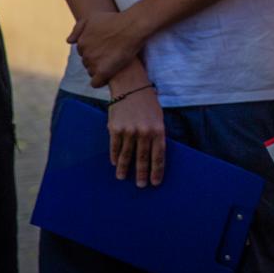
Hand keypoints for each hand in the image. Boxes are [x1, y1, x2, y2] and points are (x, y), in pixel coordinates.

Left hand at [69, 10, 147, 87]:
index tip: (105, 48)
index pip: (83, 52)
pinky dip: (102, 81)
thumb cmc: (115, 20)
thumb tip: (69, 42)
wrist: (132, 26)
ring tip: (113, 62)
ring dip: (100, 69)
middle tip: (111, 54)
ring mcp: (93, 63)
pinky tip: (110, 75)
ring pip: (91, 72)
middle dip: (97, 59)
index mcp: (81, 42)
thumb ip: (78, 29)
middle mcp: (85, 53)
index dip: (95, 51)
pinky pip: (96, 83)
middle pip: (87, 62)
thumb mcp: (92, 18)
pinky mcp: (103, 71)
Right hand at [107, 70, 164, 187]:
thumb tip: (154, 156)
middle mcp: (144, 132)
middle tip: (141, 186)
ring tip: (123, 178)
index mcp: (158, 130)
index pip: (158, 156)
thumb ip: (156, 135)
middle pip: (142, 159)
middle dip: (142, 174)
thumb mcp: (158, 118)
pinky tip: (115, 164)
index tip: (155, 183)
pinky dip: (115, 157)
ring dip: (124, 169)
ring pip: (126, 156)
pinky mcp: (115, 129)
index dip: (157, 171)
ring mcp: (129, 131)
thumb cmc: (148, 104)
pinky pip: (114, 147)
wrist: (131, 87)